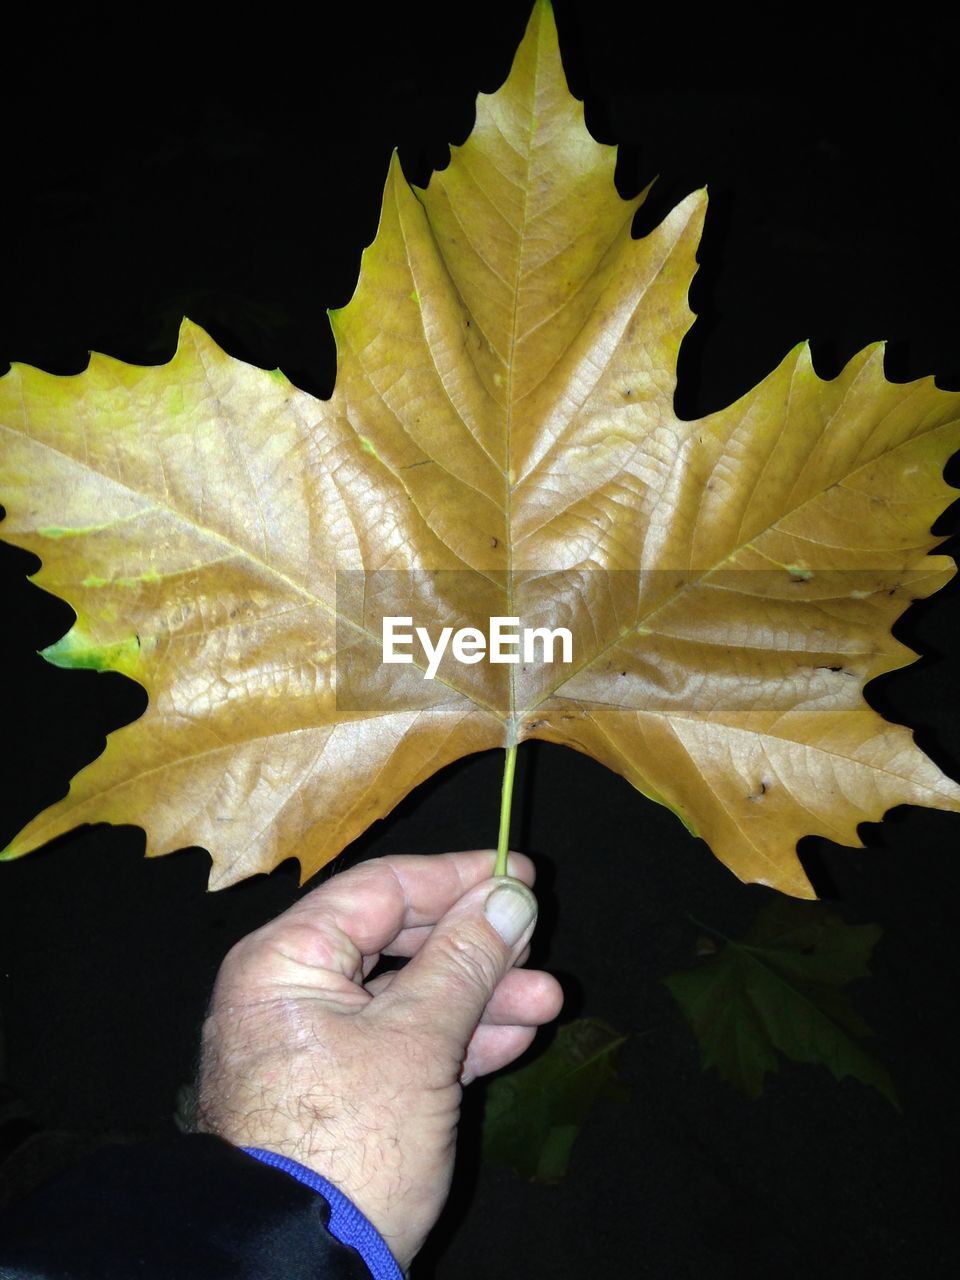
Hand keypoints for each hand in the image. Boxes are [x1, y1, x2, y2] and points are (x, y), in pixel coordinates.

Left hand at [195, 851, 562, 1269]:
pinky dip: (457, 1039)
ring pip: (410, 997)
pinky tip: (518, 1035)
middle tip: (537, 938)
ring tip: (549, 999)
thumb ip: (465, 961)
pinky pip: (405, 1044)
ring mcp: (319, 1043)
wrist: (303, 1266)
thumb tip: (509, 896)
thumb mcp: (416, 1042)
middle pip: (398, 942)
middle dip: (475, 946)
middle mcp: (295, 990)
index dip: (454, 878)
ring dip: (480, 996)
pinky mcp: (344, 1090)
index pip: (380, 890)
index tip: (519, 873)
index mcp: (286, 960)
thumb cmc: (351, 1137)